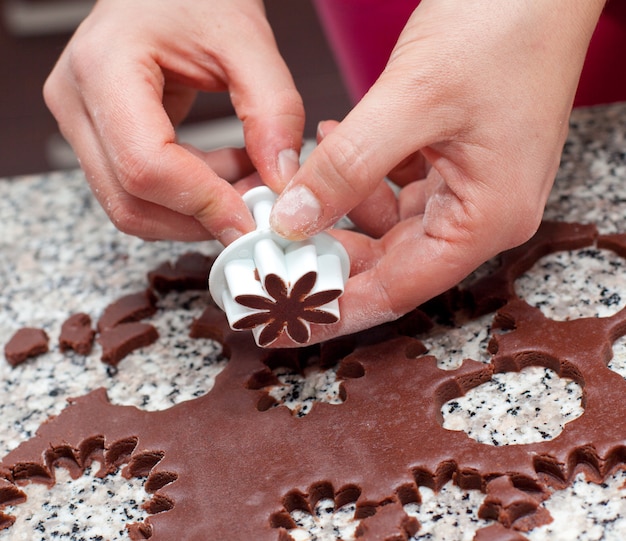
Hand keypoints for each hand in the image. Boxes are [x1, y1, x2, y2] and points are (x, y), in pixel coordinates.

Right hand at [44, 0, 303, 242]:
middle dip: (202, 217)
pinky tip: (228, 168)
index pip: (146, 165)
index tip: (252, 219)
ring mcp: (82, 124)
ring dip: (199, 210)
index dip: (203, 204)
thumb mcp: (247, 41)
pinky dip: (191, 196)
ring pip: (134, 206)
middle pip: (131, 201)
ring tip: (249, 175)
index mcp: (104, 67)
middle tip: (258, 204)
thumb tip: (282, 181)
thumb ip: (274, 111)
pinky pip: (141, 192)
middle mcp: (76, 102)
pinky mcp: (101, 139)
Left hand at [270, 0, 605, 341]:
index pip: (398, 290)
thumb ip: (348, 167)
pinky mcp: (454, 162)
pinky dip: (358, 176)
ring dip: (338, 208)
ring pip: (386, 224)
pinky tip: (332, 145)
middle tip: (273, 257)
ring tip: (297, 185)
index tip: (286, 323)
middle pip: (389, 262)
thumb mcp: (412, 101)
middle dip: (328, 258)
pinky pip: (393, 187)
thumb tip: (296, 223)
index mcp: (486, 219)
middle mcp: (480, 214)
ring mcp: (468, 188)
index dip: (336, 310)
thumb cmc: (503, 28)